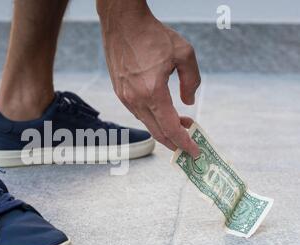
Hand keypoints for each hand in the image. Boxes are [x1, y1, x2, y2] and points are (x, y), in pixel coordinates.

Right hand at [98, 4, 200, 156]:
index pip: (170, 128)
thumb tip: (188, 102)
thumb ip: (192, 81)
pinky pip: (138, 112)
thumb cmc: (152, 35)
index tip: (195, 151)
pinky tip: (162, 112)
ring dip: (163, 129)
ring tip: (180, 124)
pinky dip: (152, 118)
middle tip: (188, 145)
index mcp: (152, 91)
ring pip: (146, 123)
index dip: (184, 142)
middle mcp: (135, 99)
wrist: (123, 23)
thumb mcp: (184, 53)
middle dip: (174, 142)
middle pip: (157, 132)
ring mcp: (125, 97)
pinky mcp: (120, 92)